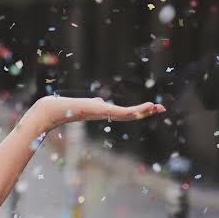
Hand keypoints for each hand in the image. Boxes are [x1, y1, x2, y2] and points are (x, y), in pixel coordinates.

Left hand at [35, 96, 165, 130]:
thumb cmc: (69, 108)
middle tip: (161, 108)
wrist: (57, 110)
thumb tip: (100, 102)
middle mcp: (107, 115)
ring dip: (144, 111)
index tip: (151, 107)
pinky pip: (123, 112)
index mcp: (106, 113)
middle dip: (146, 112)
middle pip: (131, 114)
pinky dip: (135, 110)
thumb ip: (96, 104)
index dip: (139, 111)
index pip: (126, 113)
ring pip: (129, 114)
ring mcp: (106, 114)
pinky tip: (145, 107)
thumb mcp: (87, 104)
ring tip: (157, 107)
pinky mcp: (103, 111)